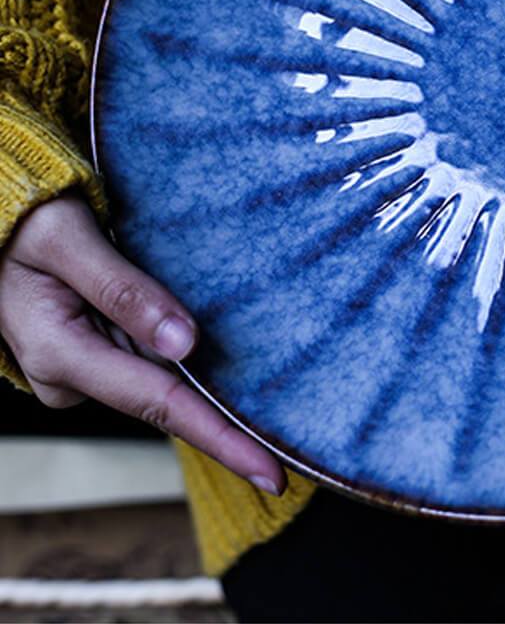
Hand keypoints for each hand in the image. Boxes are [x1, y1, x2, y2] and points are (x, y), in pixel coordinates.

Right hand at [0, 192, 285, 494]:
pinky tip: (227, 361)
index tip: (269, 470)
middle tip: (289, 447)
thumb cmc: (24, 223)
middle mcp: (73, 376)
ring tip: (267, 394)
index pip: (159, 404)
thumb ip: (123, 289)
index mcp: (60, 354)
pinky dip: (190, 362)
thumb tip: (185, 343)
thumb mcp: (68, 241)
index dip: (220, 438)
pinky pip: (154, 361)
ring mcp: (84, 368)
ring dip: (212, 385)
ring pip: (165, 379)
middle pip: (169, 401)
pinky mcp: (96, 353)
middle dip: (229, 421)